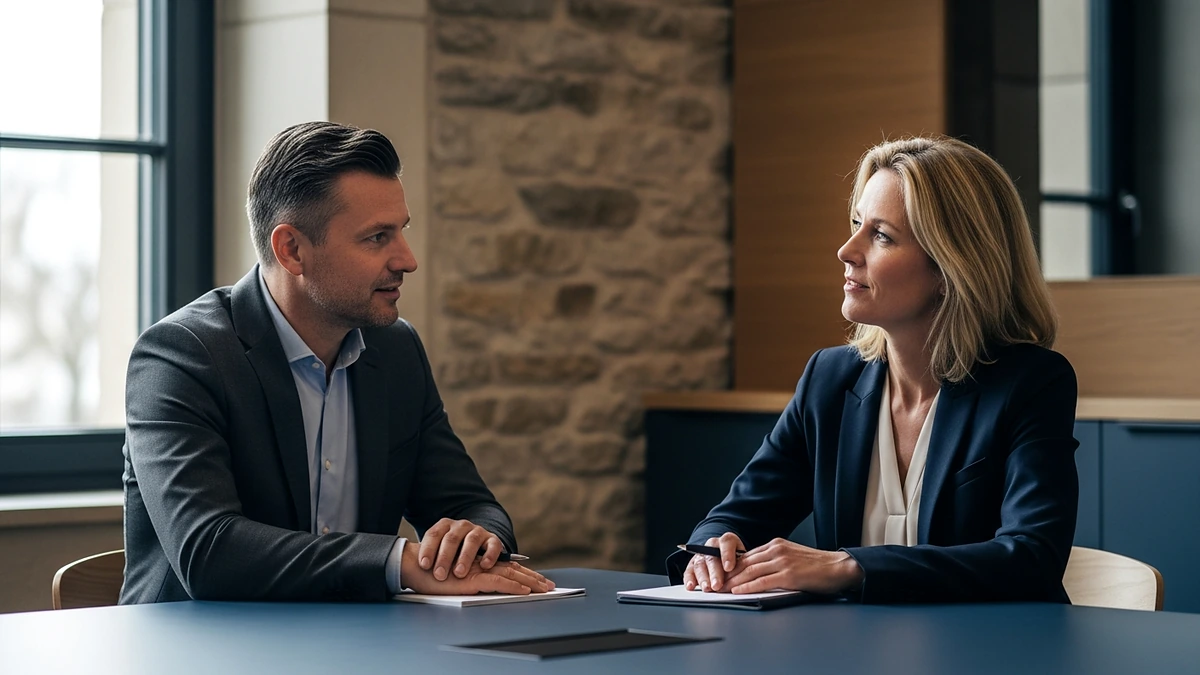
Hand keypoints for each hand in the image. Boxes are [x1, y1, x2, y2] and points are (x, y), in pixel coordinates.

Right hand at [401, 542, 554, 594]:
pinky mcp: (472, 577)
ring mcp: (478, 569)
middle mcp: (481, 563)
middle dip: (533, 577)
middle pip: (513, 568)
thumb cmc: (431, 574)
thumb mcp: (455, 578)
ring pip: (510, 573)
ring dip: (529, 581)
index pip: (507, 566)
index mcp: (478, 563)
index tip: (539, 580)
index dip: (524, 573)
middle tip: (550, 585)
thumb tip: (488, 587)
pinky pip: (498, 582)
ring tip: (544, 588)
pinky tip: (525, 590)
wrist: (415, 566)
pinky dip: (514, 586)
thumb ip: (471, 579)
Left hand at [418, 518, 504, 579]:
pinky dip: (490, 554)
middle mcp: (461, 526)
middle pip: (451, 538)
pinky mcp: (492, 539)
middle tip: (439, 575)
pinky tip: (484, 565)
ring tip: (459, 573)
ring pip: (471, 540)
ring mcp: (477, 531)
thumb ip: (428, 558)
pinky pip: (493, 544)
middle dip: (444, 557)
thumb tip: (406, 570)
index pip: (434, 534)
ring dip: (465, 557)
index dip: (428, 549)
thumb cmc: (451, 554)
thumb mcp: (438, 552)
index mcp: (444, 526)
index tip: (423, 565)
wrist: (474, 546)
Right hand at [682, 533, 745, 592]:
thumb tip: (747, 577)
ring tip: (707, 588)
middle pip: (712, 557)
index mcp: (728, 540)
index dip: (727, 555)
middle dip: (714, 572)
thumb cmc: (738, 559)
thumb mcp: (745, 558)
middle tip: (717, 585)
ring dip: (703, 577)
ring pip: (700, 564)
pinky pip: (689, 570)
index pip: (726, 543)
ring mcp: (701, 554)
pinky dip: (689, 579)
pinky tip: (691, 586)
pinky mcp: (692, 564)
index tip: (729, 567)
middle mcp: (712, 545)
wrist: (726, 556)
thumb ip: (744, 564)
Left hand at [725, 538, 863, 594]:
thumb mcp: (792, 556)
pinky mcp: (789, 575)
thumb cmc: (818, 566)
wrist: (839, 567)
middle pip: (745, 563)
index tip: (720, 573)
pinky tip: (738, 591)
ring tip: (721, 589)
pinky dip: (748, 586)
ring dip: (733, 581)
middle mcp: (776, 550)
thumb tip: (757, 570)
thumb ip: (775, 560)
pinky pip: (762, 581)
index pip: (747, 555)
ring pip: (750, 571)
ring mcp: (782, 562)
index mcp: (776, 545)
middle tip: (714, 583)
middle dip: (727, 574)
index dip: (731, 566)